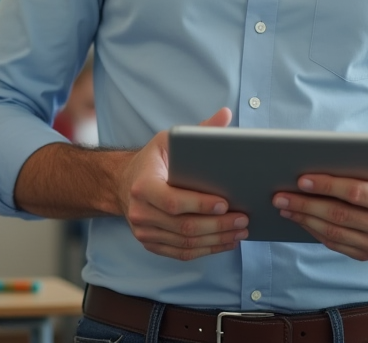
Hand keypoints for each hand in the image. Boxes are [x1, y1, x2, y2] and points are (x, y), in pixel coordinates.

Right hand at [117, 107, 248, 260]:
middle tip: (243, 219)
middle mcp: (140, 212)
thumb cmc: (153, 161)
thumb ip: (198, 129)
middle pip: (184, 227)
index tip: (225, 203)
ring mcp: (144, 232)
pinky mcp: (151, 244)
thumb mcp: (169, 140)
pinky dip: (207, 250)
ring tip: (241, 231)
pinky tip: (226, 242)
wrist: (124, 183)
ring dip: (217, 240)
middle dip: (217, 225)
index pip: (173, 201)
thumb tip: (226, 114)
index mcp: (143, 186)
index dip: (200, 205)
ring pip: (186, 243)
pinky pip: (182, 253)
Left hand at [273, 145, 367, 259]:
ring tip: (284, 207)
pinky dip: (315, 232)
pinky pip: (336, 244)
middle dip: (305, 204)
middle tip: (279, 195)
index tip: (301, 179)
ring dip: (304, 220)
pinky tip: (300, 219)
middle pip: (338, 215)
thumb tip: (356, 150)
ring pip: (334, 233)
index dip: (327, 186)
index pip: (355, 193)